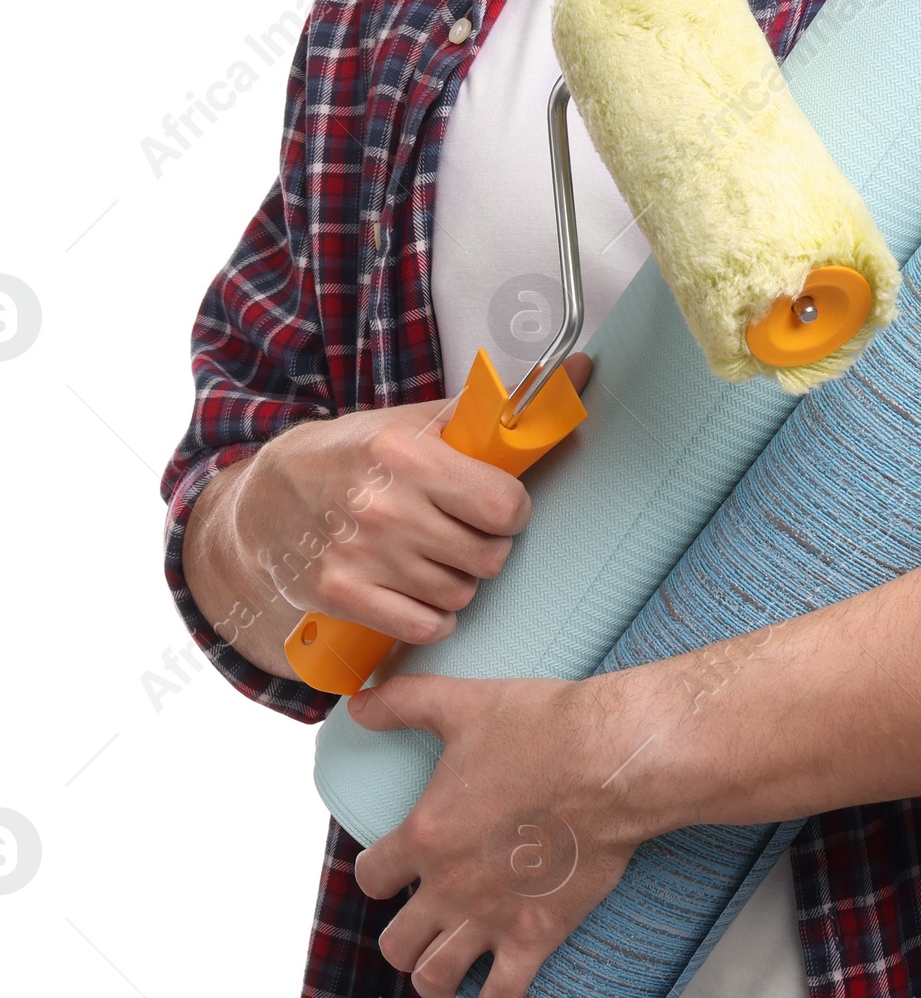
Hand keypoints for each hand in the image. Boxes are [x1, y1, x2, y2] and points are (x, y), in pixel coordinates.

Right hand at [184, 356, 593, 672]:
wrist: (265, 499)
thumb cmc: (353, 456)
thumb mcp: (410, 423)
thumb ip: (489, 412)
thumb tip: (578, 370)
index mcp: (406, 454)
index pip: (503, 505)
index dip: (512, 510)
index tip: (500, 507)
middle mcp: (384, 506)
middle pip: (487, 556)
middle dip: (487, 547)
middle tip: (466, 534)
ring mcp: (361, 555)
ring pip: (459, 594)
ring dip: (458, 582)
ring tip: (436, 558)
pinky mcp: (342, 596)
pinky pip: (423, 627)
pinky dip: (432, 618)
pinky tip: (419, 593)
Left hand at [348, 670, 646, 997]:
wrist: (610, 762)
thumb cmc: (542, 729)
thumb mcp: (464, 704)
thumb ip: (404, 703)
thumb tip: (357, 705)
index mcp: (424, 835)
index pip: (372, 877)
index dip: (378, 873)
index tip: (394, 868)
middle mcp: (447, 888)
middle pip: (396, 941)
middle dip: (403, 935)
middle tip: (422, 919)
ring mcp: (489, 920)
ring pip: (434, 978)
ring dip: (433, 975)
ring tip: (444, 965)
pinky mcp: (534, 939)